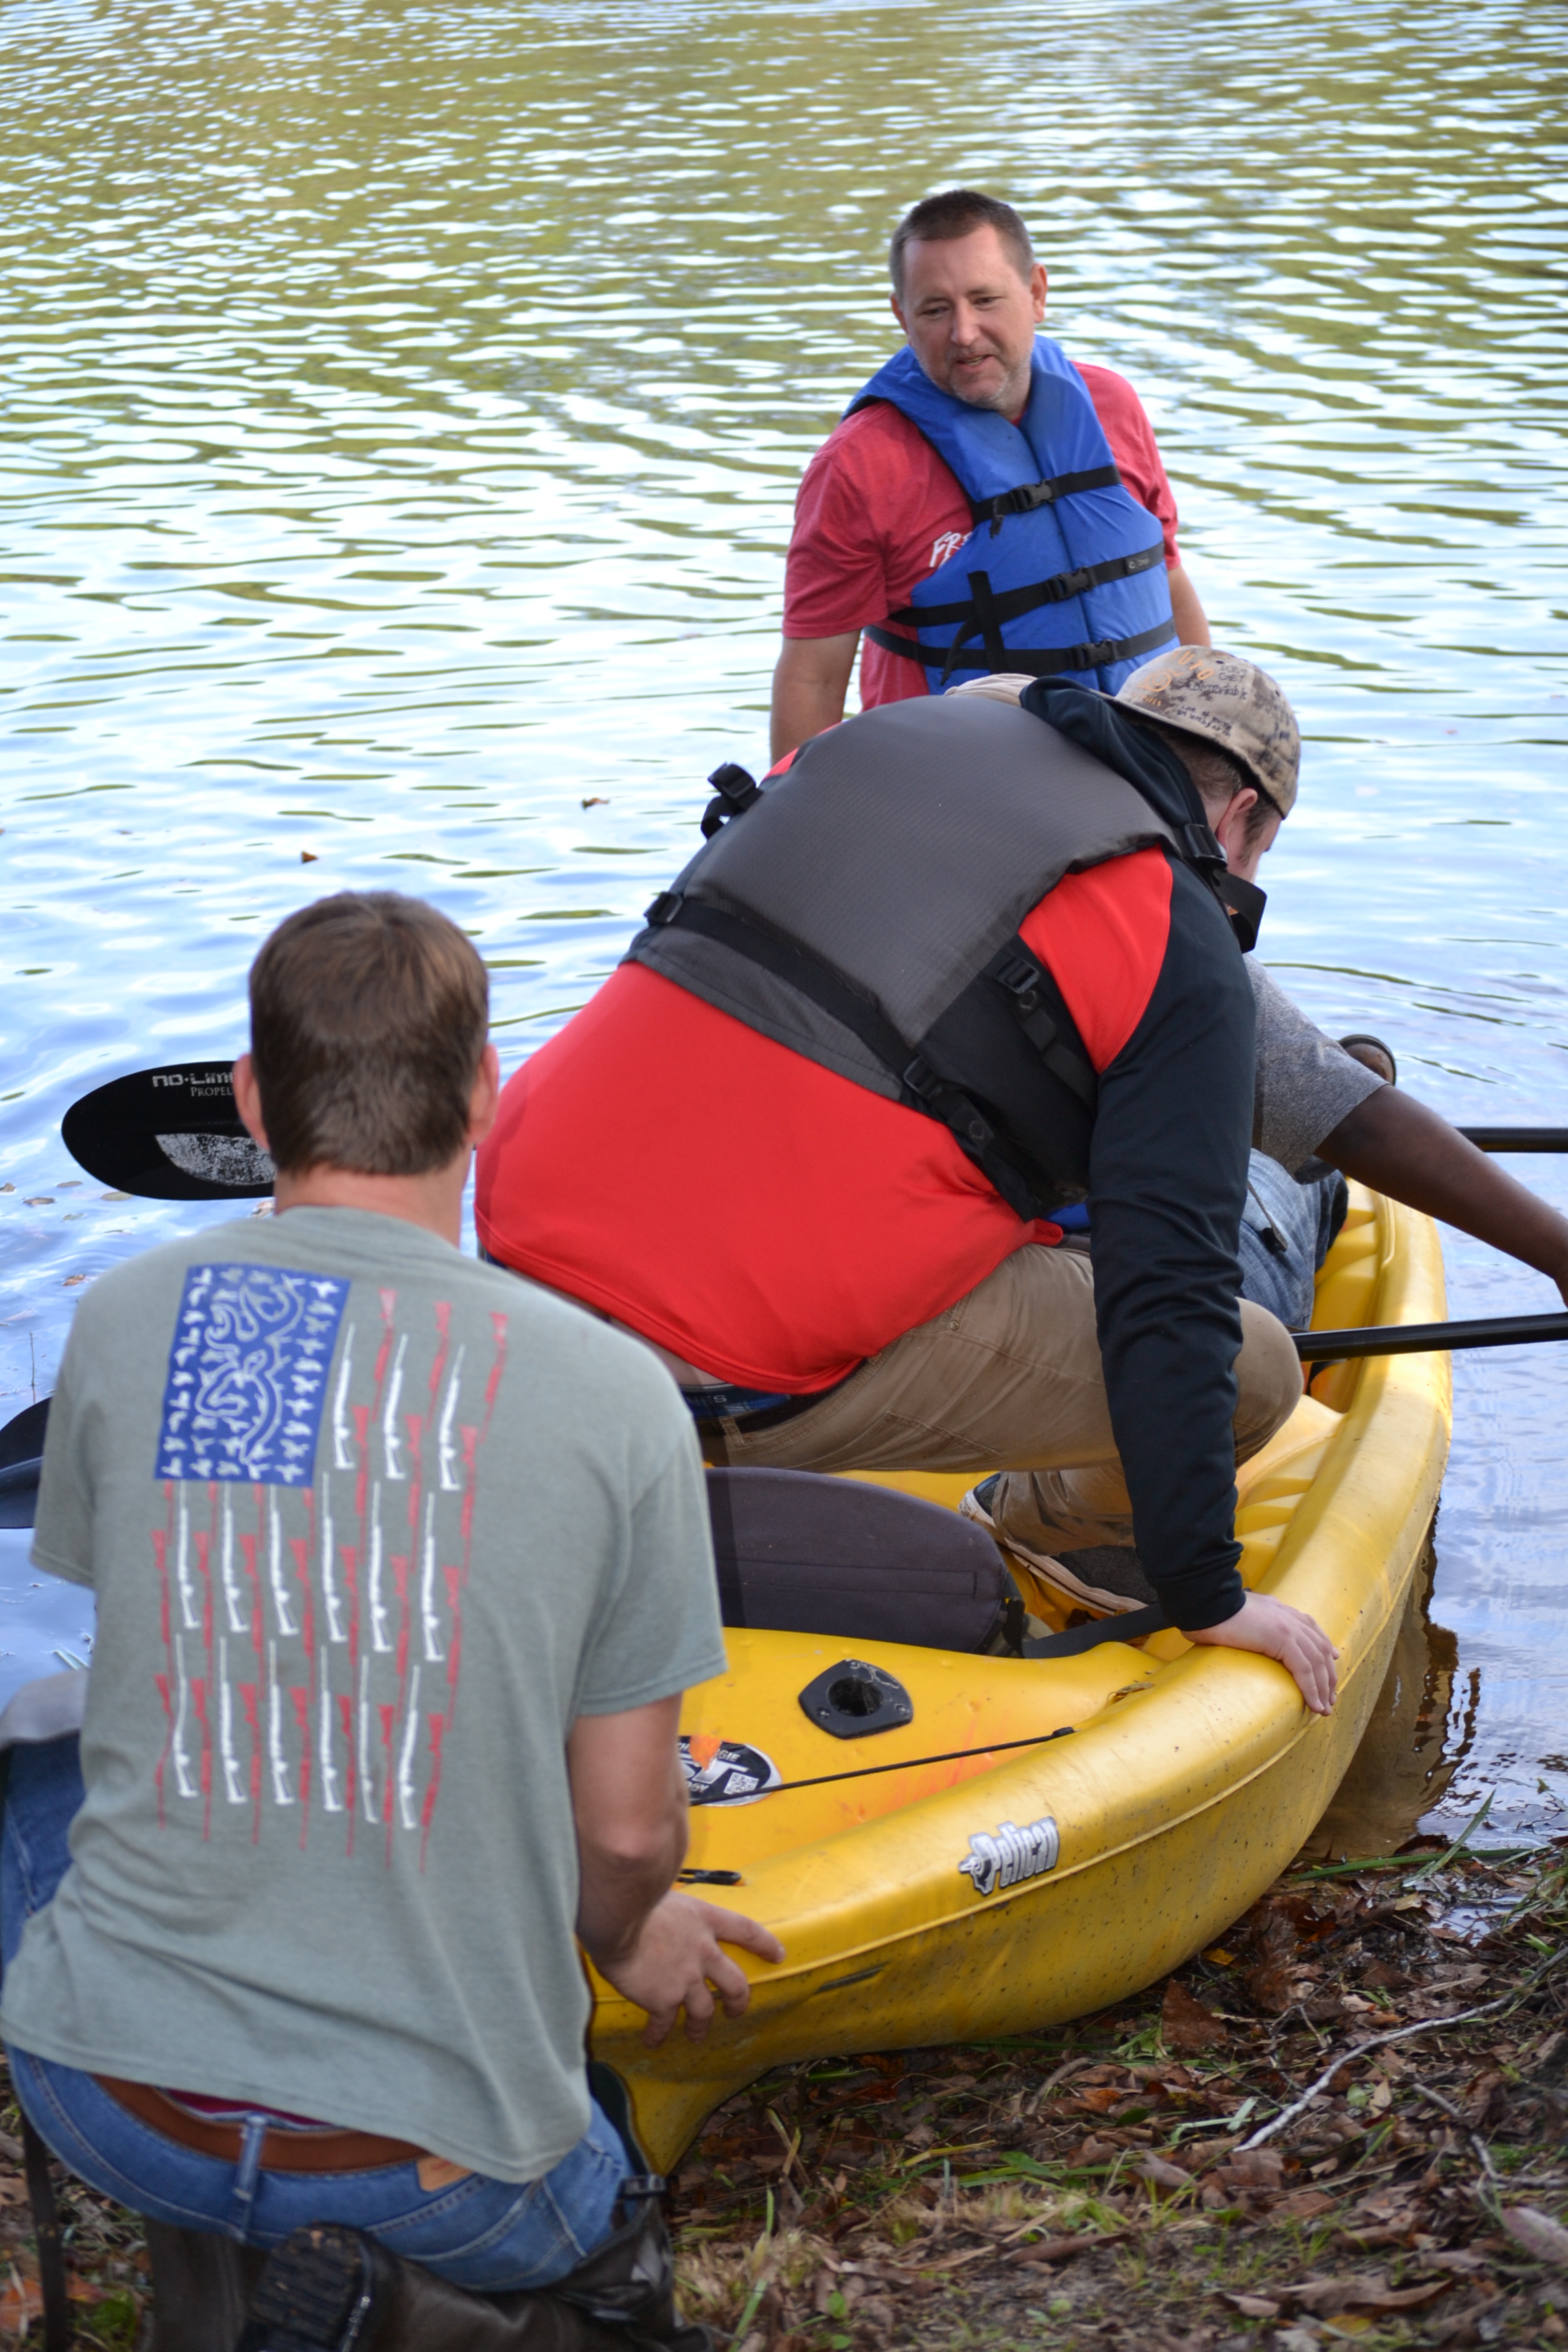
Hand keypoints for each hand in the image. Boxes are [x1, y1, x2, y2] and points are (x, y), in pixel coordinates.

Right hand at [595, 1893, 785, 2048]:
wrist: (619, 1918)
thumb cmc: (635, 1900)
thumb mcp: (667, 1896)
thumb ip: (676, 1913)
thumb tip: (667, 1915)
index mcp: (704, 1920)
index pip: (745, 1931)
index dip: (764, 1944)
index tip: (778, 1954)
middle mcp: (703, 1951)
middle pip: (734, 1983)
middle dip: (738, 2001)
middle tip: (736, 2010)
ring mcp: (687, 1978)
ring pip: (704, 2011)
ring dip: (700, 2026)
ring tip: (696, 2034)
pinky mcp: (664, 1999)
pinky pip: (664, 2024)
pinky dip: (658, 2034)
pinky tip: (652, 2040)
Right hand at [1186, 1590, 1338, 1714]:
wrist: (1206, 1603)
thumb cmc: (1211, 1612)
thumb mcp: (1238, 1615)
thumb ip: (1250, 1623)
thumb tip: (1242, 1633)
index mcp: (1280, 1610)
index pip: (1311, 1630)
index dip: (1324, 1649)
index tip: (1330, 1665)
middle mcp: (1289, 1617)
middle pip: (1320, 1649)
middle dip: (1328, 1675)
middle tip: (1329, 1698)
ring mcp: (1288, 1626)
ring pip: (1317, 1662)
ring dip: (1323, 1688)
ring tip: (1323, 1709)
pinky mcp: (1282, 1638)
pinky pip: (1305, 1669)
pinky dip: (1312, 1689)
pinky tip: (1314, 1705)